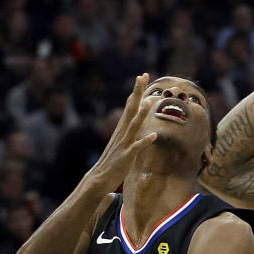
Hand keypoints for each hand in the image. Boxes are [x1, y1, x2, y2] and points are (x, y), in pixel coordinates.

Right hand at [88, 73, 157, 189]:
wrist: (99, 178)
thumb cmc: (114, 159)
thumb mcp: (123, 140)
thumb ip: (130, 128)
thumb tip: (137, 118)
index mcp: (122, 127)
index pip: (130, 104)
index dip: (137, 90)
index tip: (142, 75)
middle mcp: (122, 132)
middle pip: (131, 109)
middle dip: (137, 93)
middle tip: (142, 76)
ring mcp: (124, 144)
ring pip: (133, 126)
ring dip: (141, 114)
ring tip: (149, 102)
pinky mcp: (126, 157)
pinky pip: (136, 148)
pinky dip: (144, 141)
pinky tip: (154, 136)